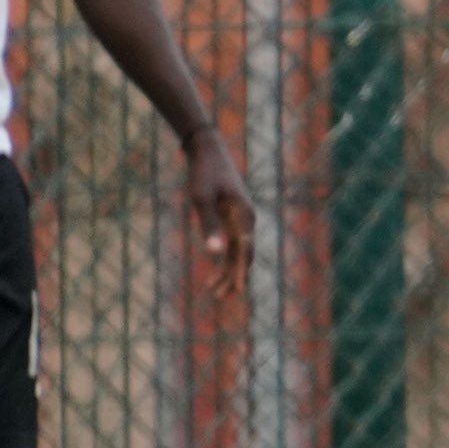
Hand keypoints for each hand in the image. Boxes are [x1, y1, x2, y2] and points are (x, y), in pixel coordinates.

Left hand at [181, 127, 254, 298]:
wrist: (207, 150)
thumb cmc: (203, 173)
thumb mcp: (201, 199)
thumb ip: (209, 226)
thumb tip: (215, 253)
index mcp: (244, 217)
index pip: (244, 253)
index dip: (238, 274)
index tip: (234, 293)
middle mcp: (247, 220)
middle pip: (244, 256)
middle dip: (233, 278)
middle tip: (220, 297)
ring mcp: (241, 218)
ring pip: (239, 251)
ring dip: (228, 270)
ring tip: (213, 289)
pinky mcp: (233, 215)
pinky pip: (233, 242)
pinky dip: (225, 257)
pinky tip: (215, 265)